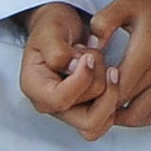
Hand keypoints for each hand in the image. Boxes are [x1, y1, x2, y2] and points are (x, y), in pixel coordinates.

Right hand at [20, 2, 110, 134]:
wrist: (62, 29)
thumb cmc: (53, 28)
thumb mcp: (50, 29)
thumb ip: (56, 48)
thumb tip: (69, 66)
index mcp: (35, 88)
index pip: (61, 100)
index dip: (82, 79)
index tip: (89, 56)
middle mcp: (50, 106)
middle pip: (87, 118)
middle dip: (100, 85)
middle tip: (97, 58)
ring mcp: (68, 112)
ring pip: (100, 122)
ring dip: (110, 92)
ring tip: (104, 66)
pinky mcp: (85, 110)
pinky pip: (107, 119)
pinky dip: (115, 98)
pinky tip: (111, 76)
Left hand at [86, 0, 150, 130]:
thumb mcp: (124, 3)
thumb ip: (102, 23)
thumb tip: (89, 49)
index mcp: (148, 51)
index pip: (120, 88)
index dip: (98, 93)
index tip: (84, 83)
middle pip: (128, 108)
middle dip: (104, 108)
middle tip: (86, 98)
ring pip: (140, 117)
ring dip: (118, 116)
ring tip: (101, 101)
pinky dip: (133, 116)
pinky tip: (118, 102)